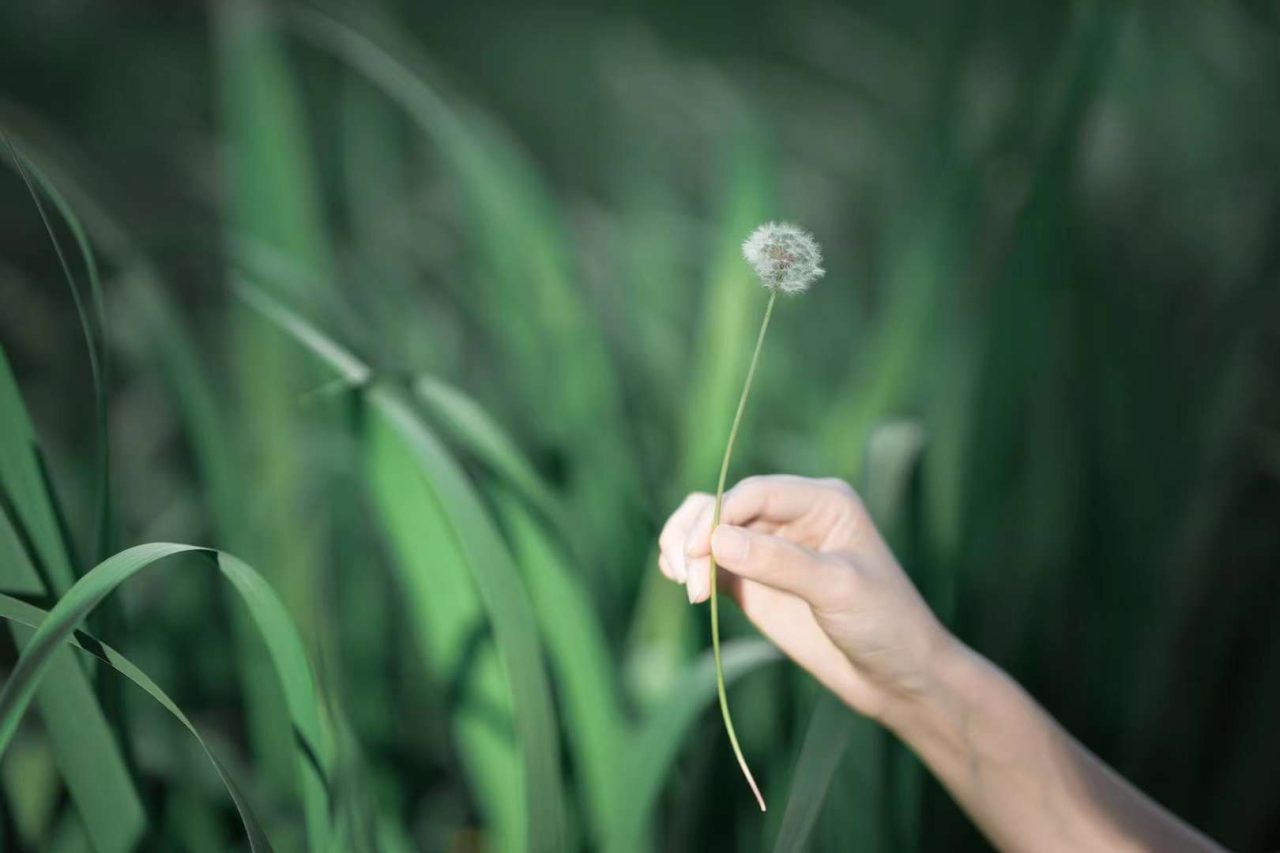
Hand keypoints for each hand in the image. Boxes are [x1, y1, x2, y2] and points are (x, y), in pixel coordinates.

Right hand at [658, 474, 952, 720]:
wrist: (896, 678)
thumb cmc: (885, 624)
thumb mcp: (838, 589)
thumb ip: (780, 562)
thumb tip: (716, 540)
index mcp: (822, 501)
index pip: (755, 492)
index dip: (719, 515)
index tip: (697, 553)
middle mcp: (791, 516)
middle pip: (723, 506)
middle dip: (696, 535)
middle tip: (687, 577)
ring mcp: (769, 548)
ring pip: (708, 528)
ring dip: (684, 546)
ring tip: (682, 581)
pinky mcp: (752, 581)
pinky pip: (709, 561)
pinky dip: (688, 567)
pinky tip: (685, 585)